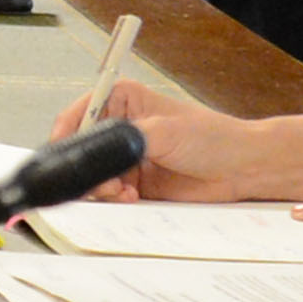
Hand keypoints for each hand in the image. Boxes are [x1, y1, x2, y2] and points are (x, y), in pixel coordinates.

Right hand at [55, 79, 302, 204]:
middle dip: (86, 169)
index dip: (64, 136)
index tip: (60, 155)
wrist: (242, 169)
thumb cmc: (213, 138)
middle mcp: (117, 128)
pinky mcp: (132, 183)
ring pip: (91, 176)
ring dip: (102, 188)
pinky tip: (132, 198)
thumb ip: (123, 139)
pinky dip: (114, 200)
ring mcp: (124, 158)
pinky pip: (108, 195)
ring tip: (124, 191)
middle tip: (104, 182)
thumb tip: (95, 151)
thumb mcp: (163, 131)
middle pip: (80, 150)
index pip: (77, 115)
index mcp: (119, 100)